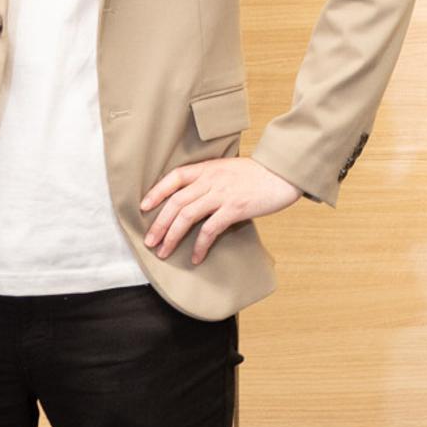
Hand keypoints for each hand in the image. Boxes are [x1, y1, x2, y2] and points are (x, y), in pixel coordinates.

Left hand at [140, 157, 299, 263]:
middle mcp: (211, 180)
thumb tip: (195, 198)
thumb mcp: (229, 169)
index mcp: (208, 169)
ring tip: (164, 252)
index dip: (156, 192)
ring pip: (187, 216)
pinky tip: (195, 257)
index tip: (143, 207)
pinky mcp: (235, 208)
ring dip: (172, 236)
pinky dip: (200, 245)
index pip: (175, 177)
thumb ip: (211, 179)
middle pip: (176, 202)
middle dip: (159, 224)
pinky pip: (210, 229)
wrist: (283, 174)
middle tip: (149, 241)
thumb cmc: (258, 174)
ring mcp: (222, 194)